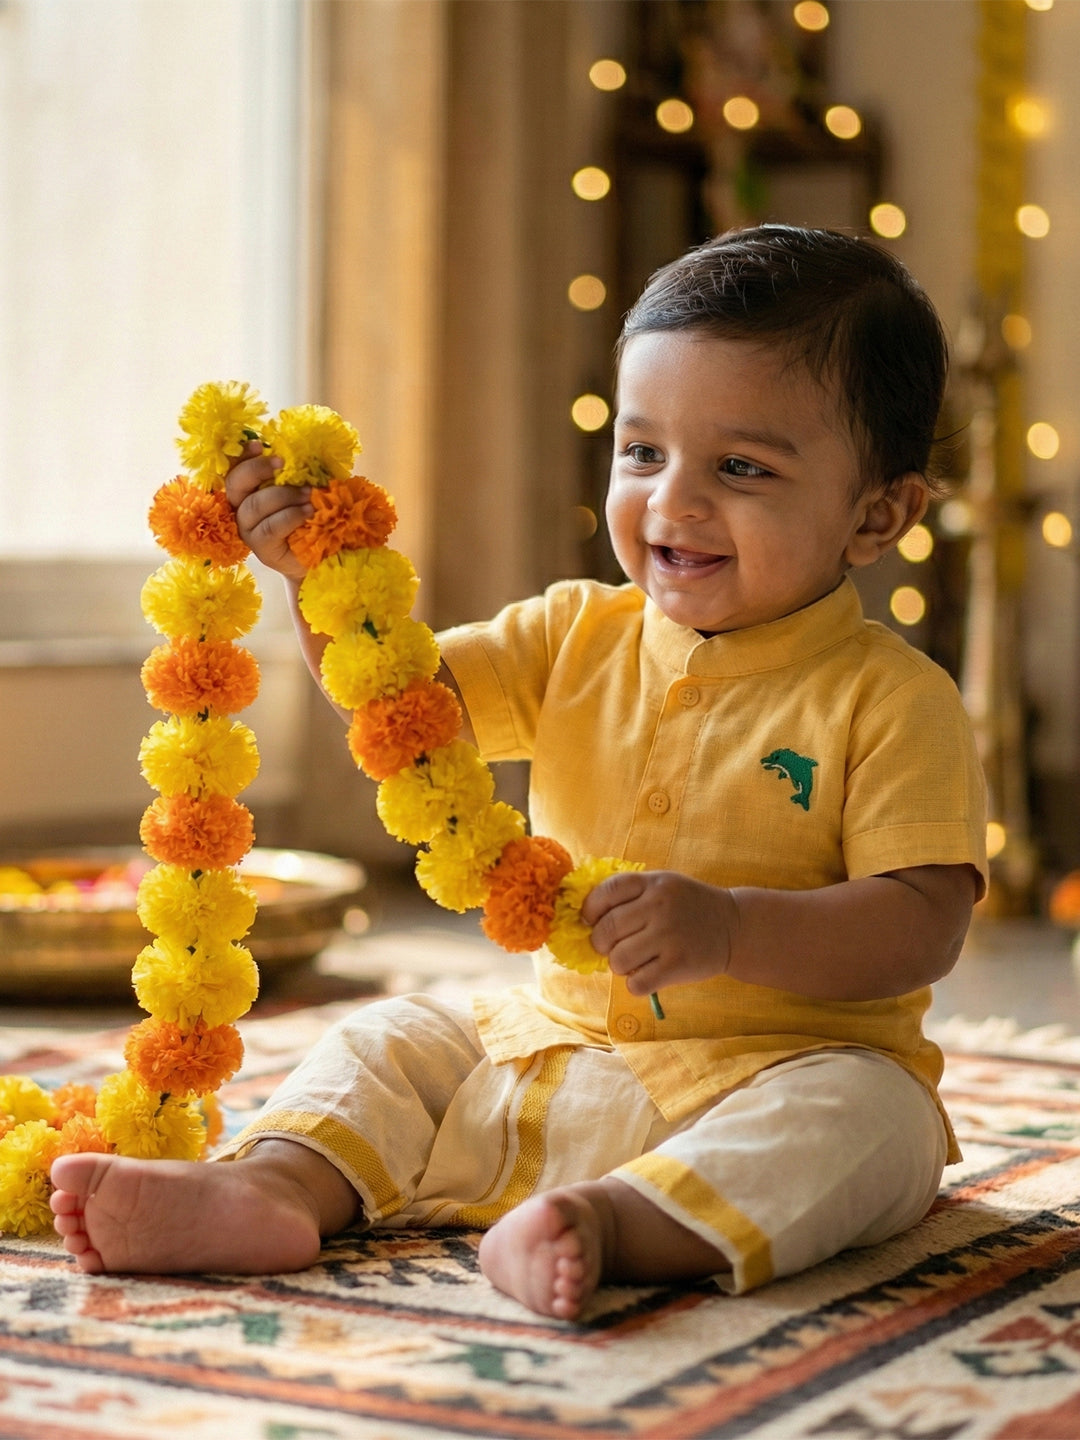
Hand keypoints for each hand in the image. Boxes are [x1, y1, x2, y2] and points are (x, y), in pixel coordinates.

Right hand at [225, 441, 311, 579]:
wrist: (322, 556)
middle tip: (282, 463)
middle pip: (235, 484)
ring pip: (254, 506)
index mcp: (249, 490)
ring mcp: (249, 530)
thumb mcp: (308, 489)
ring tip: (308, 494)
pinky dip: (290, 516)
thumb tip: (305, 451)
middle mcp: (242, 509)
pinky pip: (269, 528)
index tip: (259, 445)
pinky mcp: (261, 549)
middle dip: (257, 469)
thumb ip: (300, 472)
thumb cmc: (313, 517)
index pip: (235, 469)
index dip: (242, 456)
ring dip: (283, 495)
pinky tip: (307, 512)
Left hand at [581, 870, 733, 996]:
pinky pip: (637, 982)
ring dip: (620, 965)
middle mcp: (660, 906)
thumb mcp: (662, 886)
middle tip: (612, 947)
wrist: (733, 926)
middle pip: (606, 931)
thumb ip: (628, 895)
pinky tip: (648, 974)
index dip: (589, 910)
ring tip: (636, 960)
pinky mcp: (679, 964)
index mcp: (652, 883)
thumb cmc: (688, 906)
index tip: (590, 921)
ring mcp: (670, 936)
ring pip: (618, 959)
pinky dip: (636, 983)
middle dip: (601, 943)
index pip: (605, 893)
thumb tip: (583, 918)